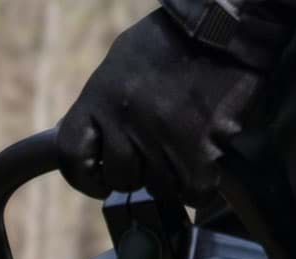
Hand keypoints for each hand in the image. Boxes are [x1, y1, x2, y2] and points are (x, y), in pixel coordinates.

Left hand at [55, 10, 268, 204]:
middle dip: (139, 172)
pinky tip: (206, 155)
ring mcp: (160, 135)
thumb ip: (103, 109)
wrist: (223, 31)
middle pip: (121, 179)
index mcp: (100, 96)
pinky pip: (193, 191)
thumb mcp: (120, 67)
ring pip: (159, 188)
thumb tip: (93, 149)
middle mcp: (125, 117)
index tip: (103, 178)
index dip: (86, 176)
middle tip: (158, 150)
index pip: (72, 157)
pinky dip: (201, 182)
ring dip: (173, 175)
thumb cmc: (171, 47)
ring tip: (185, 141)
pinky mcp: (197, 150)